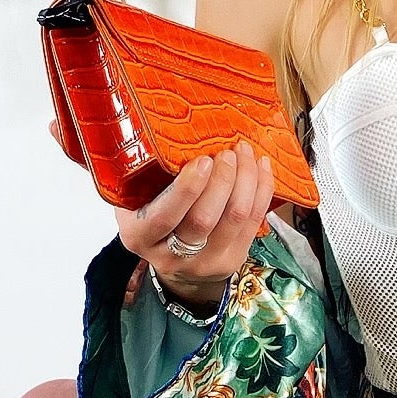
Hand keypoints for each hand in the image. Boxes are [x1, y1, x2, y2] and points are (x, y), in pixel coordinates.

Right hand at [117, 144, 274, 313]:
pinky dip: (261, 189)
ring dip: (246, 179)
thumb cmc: (153, 219)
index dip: (187, 188)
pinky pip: (254, 221)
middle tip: (228, 152)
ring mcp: (206, 262)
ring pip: (235, 218)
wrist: (175, 263)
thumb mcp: (135, 201)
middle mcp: (171, 256)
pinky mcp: (233, 260)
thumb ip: (144, 178)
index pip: (165, 216)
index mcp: (140, 236)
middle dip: (222, 179)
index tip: (203, 160)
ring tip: (244, 153)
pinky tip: (261, 167)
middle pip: (204, 218)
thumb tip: (166, 134)